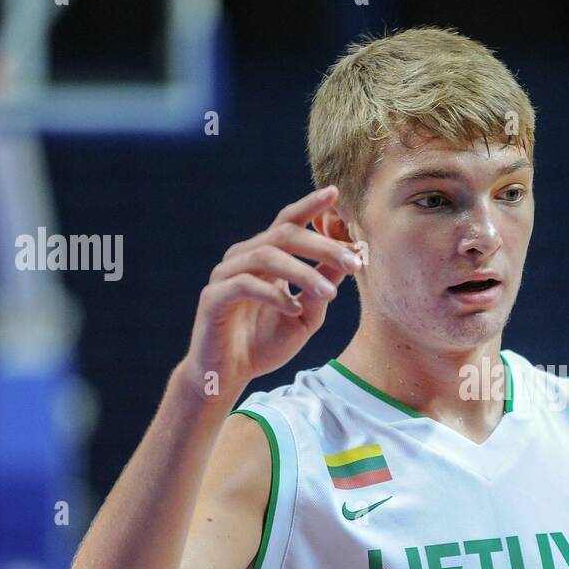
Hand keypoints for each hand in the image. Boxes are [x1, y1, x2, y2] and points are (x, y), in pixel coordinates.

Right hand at [178, 186, 360, 400]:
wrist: (228, 375)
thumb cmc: (265, 342)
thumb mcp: (306, 314)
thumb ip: (323, 286)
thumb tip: (350, 258)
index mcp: (265, 257)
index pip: (287, 223)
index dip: (310, 206)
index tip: (335, 194)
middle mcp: (243, 258)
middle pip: (284, 235)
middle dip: (322, 246)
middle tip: (354, 262)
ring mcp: (226, 275)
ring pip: (266, 256)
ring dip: (304, 272)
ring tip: (331, 294)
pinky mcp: (214, 298)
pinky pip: (245, 285)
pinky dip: (274, 295)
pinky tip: (294, 309)